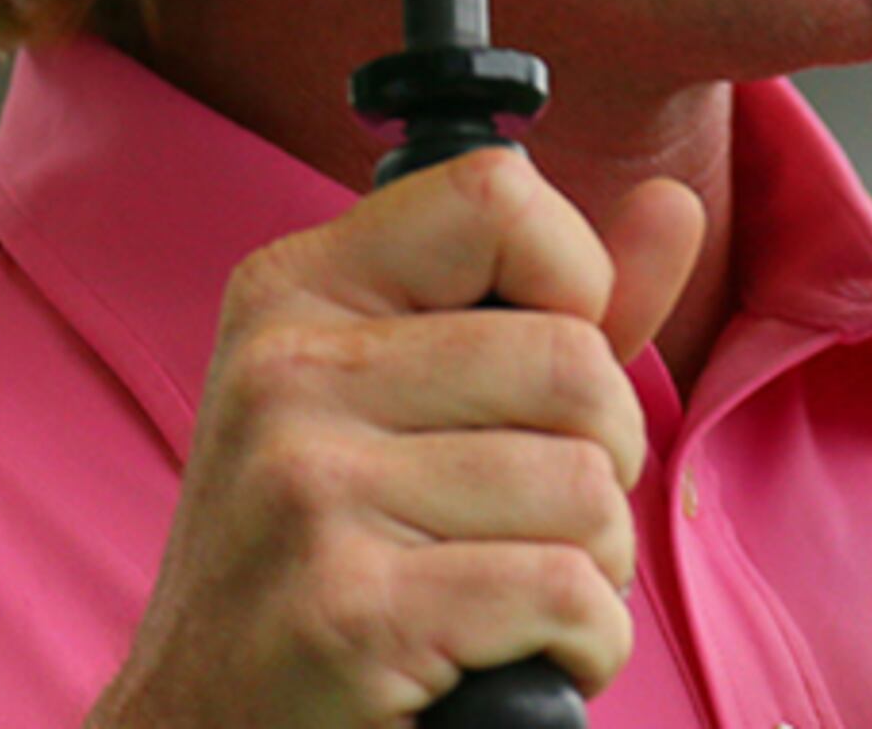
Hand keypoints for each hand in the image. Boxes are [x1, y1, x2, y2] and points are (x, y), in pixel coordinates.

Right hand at [88, 147, 706, 728]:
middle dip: (602, 464)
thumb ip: (544, 306)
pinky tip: (518, 659)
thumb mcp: (404, 407)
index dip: (572, 282)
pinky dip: (584, 646)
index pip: (495, 195)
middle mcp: (285, 372)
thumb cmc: (319, 565)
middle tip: (529, 525)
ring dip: (592, 570)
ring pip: (585, 489)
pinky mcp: (348, 612)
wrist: (198, 728)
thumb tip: (673, 203)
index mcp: (294, 293)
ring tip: (511, 600)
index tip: (541, 379)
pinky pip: (566, 594)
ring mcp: (307, 489)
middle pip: (575, 363)